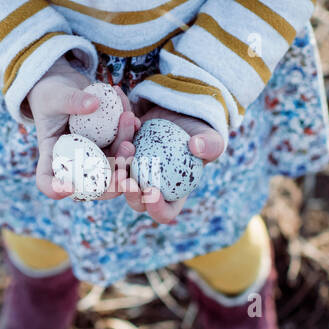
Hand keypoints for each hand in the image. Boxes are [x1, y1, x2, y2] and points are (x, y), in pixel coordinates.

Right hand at [26, 57, 140, 199]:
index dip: (56, 189)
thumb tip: (94, 104)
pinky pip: (123, 145)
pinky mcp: (109, 144)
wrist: (65, 85)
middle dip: (112, 179)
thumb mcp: (55, 96)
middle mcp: (74, 162)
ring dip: (126, 148)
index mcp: (52, 155)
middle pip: (90, 184)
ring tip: (128, 118)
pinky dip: (130, 132)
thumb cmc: (51, 93)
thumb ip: (72, 100)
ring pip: (113, 164)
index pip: (47, 180)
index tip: (69, 186)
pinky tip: (130, 114)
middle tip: (123, 153)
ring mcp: (93, 155)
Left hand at [122, 105, 224, 223]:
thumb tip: (195, 147)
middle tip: (125, 178)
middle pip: (135, 201)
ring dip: (121, 163)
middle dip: (128, 193)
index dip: (156, 208)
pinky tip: (131, 120)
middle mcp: (151, 190)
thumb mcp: (213, 140)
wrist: (181, 115)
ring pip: (119, 178)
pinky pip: (115, 153)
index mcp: (174, 197)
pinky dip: (120, 138)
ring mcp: (134, 174)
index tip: (153, 191)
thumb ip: (210, 145)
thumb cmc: (200, 134)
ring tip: (128, 143)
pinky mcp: (123, 156)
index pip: (164, 213)